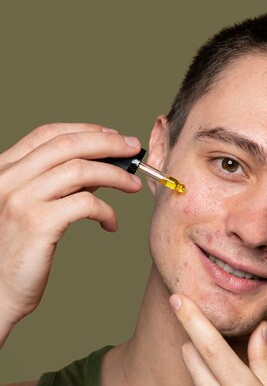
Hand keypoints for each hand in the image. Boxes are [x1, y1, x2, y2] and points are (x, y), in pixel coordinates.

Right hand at [0, 123, 141, 340]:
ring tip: (134, 185)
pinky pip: (86, 204)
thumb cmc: (18, 255)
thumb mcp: (33, 210)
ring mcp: (21, 199)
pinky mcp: (38, 223)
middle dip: (108, 143)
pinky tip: (111, 224)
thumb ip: (57, 186)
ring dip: (115, 174)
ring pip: (80, 170)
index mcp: (4, 170)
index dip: (84, 130)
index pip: (47, 134)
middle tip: (134, 149)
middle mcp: (8, 179)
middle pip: (67, 145)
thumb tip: (98, 168)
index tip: (112, 136)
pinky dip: (107, 210)